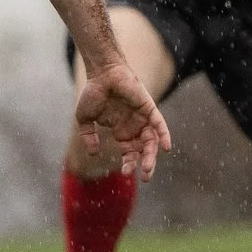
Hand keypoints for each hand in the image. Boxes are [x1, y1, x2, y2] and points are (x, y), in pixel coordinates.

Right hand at [73, 60, 172, 180]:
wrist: (101, 73)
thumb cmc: (93, 92)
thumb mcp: (85, 119)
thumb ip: (88, 136)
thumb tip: (93, 153)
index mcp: (121, 130)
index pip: (129, 152)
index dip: (129, 163)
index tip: (125, 173)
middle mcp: (133, 126)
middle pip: (142, 149)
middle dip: (144, 163)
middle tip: (145, 178)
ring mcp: (142, 117)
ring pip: (152, 140)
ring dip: (152, 155)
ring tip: (148, 168)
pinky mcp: (148, 108)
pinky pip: (159, 124)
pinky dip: (164, 135)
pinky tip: (166, 148)